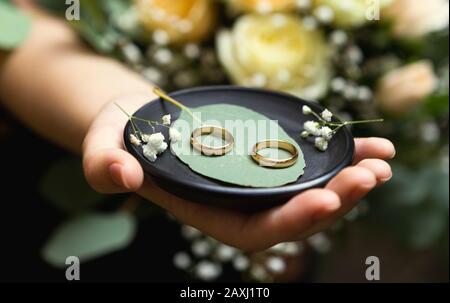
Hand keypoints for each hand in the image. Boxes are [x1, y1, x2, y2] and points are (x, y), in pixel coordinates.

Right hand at [83, 94, 395, 251]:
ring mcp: (255, 179)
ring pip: (310, 190)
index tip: (325, 200)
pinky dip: (339, 153)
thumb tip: (122, 176)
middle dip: (336, 200)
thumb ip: (106, 165)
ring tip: (381, 162)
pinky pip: (307, 159)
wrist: (140, 118)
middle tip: (370, 175)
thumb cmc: (121, 138)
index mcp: (207, 211)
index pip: (255, 231)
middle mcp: (238, 202)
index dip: (291, 222)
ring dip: (349, 179)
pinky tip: (367, 144)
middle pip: (295, 214)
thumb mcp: (104, 148)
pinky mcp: (265, 154)